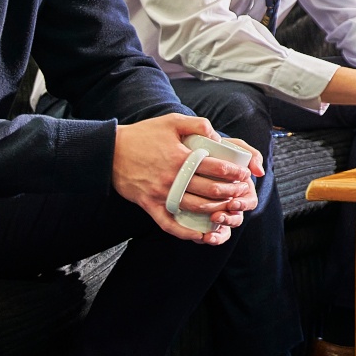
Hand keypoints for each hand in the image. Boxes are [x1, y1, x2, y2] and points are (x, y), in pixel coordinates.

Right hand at [112, 113, 253, 244]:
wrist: (111, 151)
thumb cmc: (143, 134)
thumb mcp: (172, 121)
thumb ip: (198, 124)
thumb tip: (217, 136)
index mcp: (181, 157)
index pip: (216, 168)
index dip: (234, 172)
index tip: (244, 174)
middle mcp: (173, 178)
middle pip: (210, 190)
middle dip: (231, 192)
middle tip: (242, 191)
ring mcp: (161, 194)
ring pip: (195, 208)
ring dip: (215, 210)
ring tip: (228, 208)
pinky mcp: (149, 205)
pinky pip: (169, 224)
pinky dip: (185, 232)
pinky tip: (200, 234)